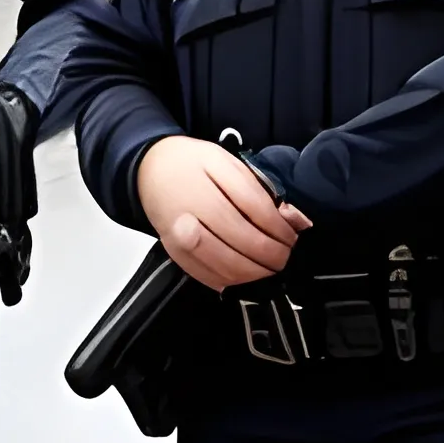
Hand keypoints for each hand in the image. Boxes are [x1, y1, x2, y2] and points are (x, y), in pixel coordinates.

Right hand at [136, 136, 312, 290]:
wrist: (149, 170)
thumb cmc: (192, 164)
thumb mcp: (227, 162)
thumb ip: (260, 189)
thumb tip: (294, 219)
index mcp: (208, 184)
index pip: (256, 212)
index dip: (280, 229)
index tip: (292, 235)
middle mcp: (193, 213)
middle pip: (244, 243)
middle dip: (272, 255)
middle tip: (285, 255)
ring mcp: (180, 239)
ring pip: (228, 266)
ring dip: (257, 272)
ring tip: (270, 266)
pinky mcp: (175, 255)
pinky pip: (208, 277)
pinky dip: (233, 280)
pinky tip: (246, 274)